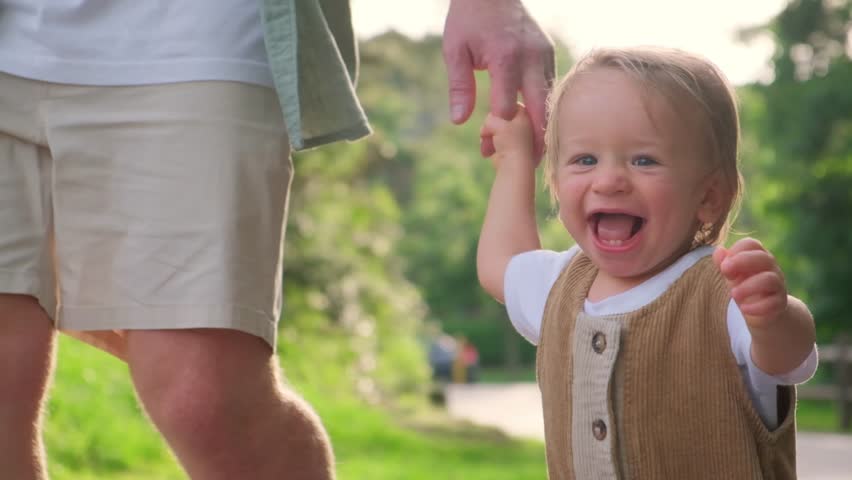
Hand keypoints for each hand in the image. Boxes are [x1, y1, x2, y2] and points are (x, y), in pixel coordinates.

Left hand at [443, 0, 553, 158]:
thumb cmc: (468, 19)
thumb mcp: (455, 50)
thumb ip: (459, 86)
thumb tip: (460, 121)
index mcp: (505, 56)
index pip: (508, 105)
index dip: (500, 129)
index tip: (488, 146)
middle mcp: (531, 57)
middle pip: (540, 108)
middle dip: (534, 139)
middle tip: (529, 166)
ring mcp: (544, 56)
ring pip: (550, 100)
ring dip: (541, 127)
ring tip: (534, 155)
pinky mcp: (548, 56)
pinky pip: (550, 89)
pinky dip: (543, 110)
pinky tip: (535, 130)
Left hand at [713, 238, 787, 329]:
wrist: (761, 311)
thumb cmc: (744, 287)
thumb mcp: (732, 275)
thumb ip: (724, 263)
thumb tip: (719, 250)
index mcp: (757, 257)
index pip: (751, 244)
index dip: (736, 251)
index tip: (723, 265)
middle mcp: (770, 268)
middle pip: (763, 257)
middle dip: (742, 261)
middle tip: (725, 272)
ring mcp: (778, 285)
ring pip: (769, 279)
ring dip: (748, 286)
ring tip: (734, 294)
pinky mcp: (780, 304)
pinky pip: (774, 303)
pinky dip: (757, 306)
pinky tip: (744, 309)